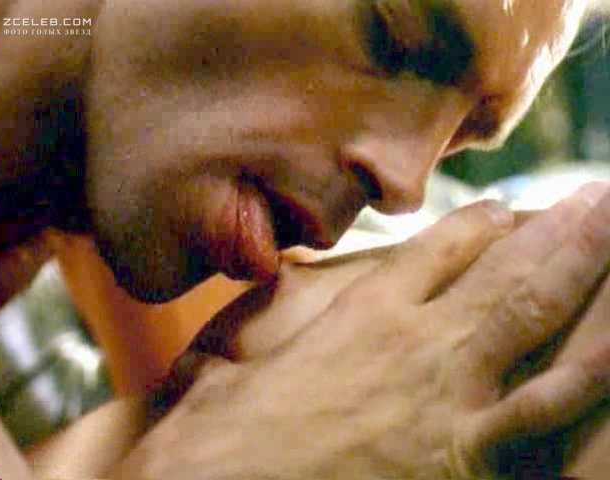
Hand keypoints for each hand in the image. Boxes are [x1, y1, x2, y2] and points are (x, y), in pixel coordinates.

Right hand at [116, 183, 609, 479]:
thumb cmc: (219, 437)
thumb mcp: (237, 366)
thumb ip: (266, 335)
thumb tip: (251, 314)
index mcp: (361, 316)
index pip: (434, 253)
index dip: (475, 227)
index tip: (503, 210)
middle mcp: (413, 343)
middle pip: (505, 274)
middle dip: (561, 233)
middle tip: (601, 198)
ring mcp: (447, 398)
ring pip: (535, 320)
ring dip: (586, 274)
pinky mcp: (464, 461)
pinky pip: (545, 410)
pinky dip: (587, 374)